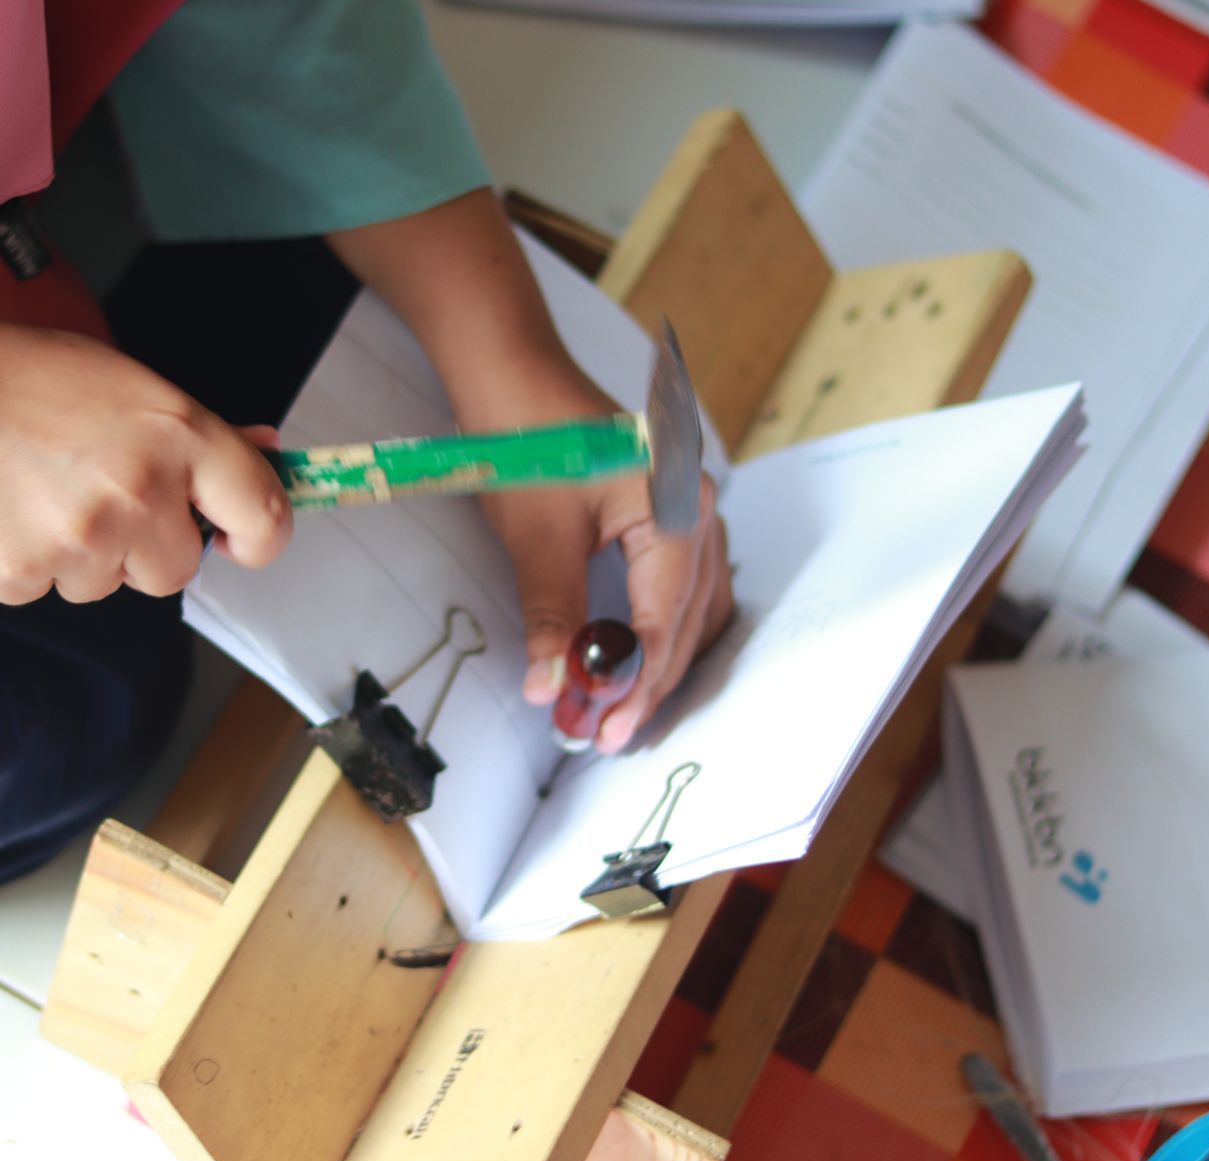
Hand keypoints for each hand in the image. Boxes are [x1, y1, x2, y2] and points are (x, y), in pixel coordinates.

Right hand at [0, 305, 290, 603]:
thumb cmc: (12, 375)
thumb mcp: (120, 381)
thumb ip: (195, 430)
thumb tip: (264, 453)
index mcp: (175, 435)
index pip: (263, 513)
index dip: (258, 535)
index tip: (238, 538)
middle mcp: (137, 494)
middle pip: (176, 569)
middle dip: (145, 545)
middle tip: (97, 495)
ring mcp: (78, 543)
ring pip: (106, 585)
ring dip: (82, 554)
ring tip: (35, 491)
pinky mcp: (20, 577)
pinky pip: (44, 591)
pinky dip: (27, 563)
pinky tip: (1, 510)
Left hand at [474, 371, 733, 752]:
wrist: (512, 378)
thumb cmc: (526, 443)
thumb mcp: (537, 540)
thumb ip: (553, 617)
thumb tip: (552, 688)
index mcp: (675, 510)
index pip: (665, 622)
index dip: (636, 685)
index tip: (606, 731)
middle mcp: (696, 509)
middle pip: (688, 622)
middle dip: (648, 683)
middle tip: (606, 734)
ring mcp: (688, 510)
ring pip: (694, 609)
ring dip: (659, 662)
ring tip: (617, 709)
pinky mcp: (668, 514)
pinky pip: (683, 587)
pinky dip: (662, 630)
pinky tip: (633, 661)